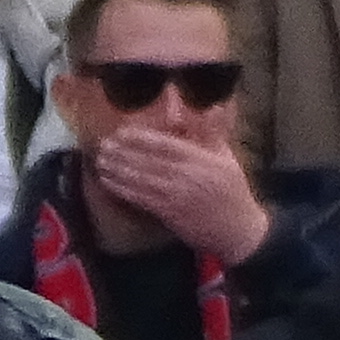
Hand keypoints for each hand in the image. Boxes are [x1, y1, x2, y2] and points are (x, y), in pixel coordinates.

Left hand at [83, 118, 268, 265]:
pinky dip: (124, 191)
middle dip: (123, 153)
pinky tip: (109, 183)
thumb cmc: (233, 192)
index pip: (166, 145)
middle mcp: (187, 177)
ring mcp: (176, 197)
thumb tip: (209, 107)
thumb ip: (212, 133)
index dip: (141, 138)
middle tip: (103, 144)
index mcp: (201, 159)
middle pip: (148, 161)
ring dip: (118, 170)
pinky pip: (142, 200)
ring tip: (101, 160)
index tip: (122, 131)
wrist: (239, 232)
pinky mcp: (170, 215)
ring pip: (141, 180)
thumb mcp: (227, 158)